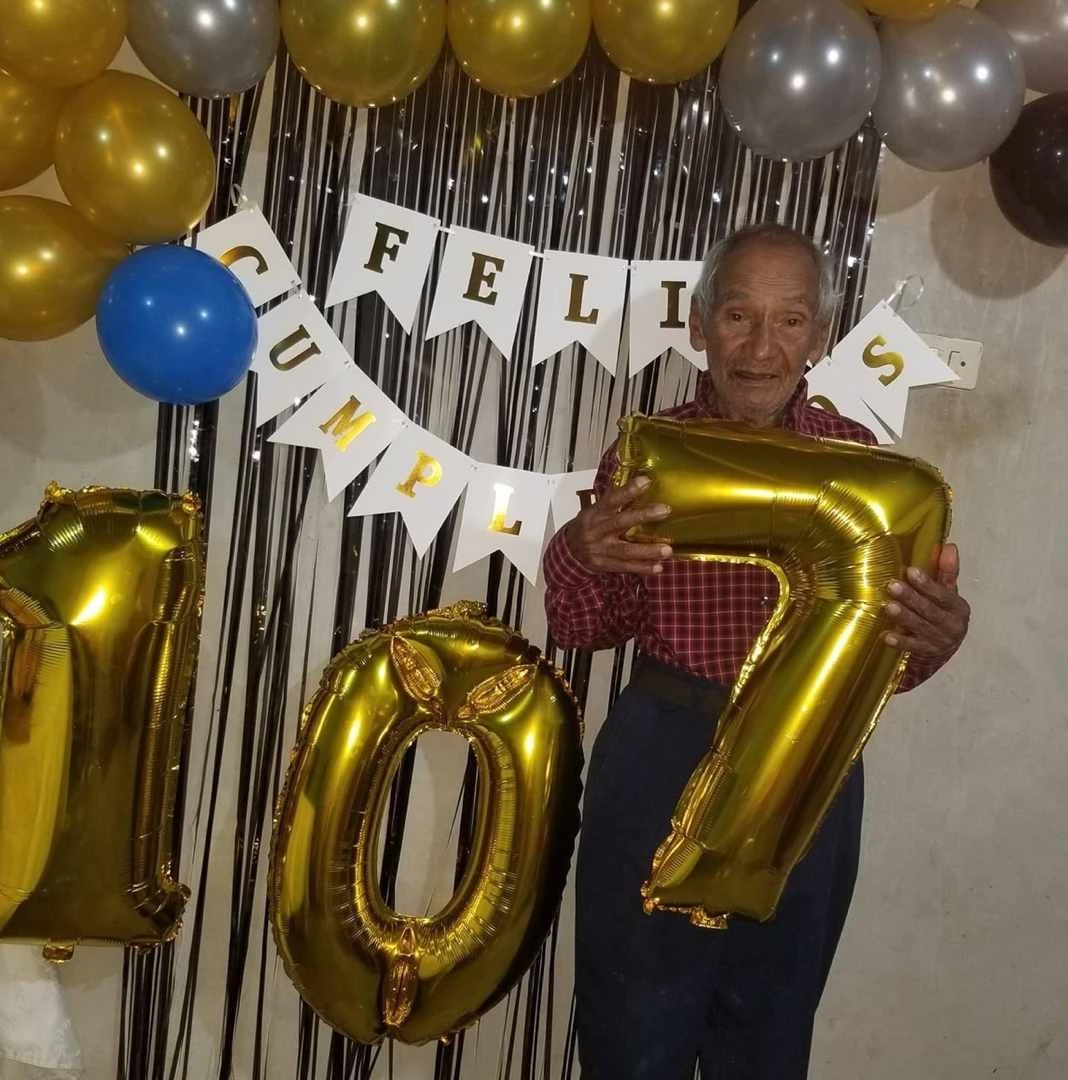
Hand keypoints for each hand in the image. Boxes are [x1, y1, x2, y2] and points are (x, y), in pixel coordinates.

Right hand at [564, 477, 671, 575]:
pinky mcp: (604, 565)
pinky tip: (658, 567)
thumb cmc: (587, 526)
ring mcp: (601, 550)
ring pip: (625, 550)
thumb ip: (613, 499)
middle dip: (643, 516)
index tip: (645, 481)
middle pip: (621, 522)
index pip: (611, 500)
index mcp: (595, 514)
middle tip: (665, 510)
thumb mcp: (594, 510)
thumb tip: (636, 480)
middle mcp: (597, 531)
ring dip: (647, 551)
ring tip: (667, 550)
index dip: (627, 490)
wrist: (568, 552)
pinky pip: (625, 567)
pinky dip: (642, 568)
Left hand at [884, 543, 969, 657]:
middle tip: (892, 586)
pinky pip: (912, 647)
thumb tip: (949, 546)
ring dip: (904, 617)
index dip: (928, 583)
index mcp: (957, 607)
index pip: (943, 594)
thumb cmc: (942, 614)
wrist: (943, 650)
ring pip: (920, 627)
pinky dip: (900, 641)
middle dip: (911, 598)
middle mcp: (951, 624)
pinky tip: (886, 636)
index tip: (910, 571)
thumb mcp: (947, 593)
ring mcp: (939, 640)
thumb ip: (946, 571)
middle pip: (930, 610)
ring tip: (889, 607)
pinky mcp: (926, 653)